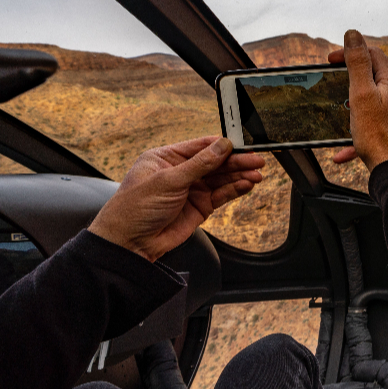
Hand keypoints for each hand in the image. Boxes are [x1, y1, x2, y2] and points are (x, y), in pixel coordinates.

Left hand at [88, 137, 265, 261]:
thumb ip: (200, 164)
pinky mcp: (200, 207)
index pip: (201, 146)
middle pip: (215, 162)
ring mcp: (191, 190)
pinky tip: (246, 185)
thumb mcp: (168, 180)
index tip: (242, 145)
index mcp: (166, 158)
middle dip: (237, 161)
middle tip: (257, 161)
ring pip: (221, 179)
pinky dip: (235, 190)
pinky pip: (221, 195)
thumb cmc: (135, 208)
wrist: (130, 243)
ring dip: (240, 176)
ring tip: (257, 175)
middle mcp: (180, 172)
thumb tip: (222, 145)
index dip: (223, 145)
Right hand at [327, 29, 387, 170]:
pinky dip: (358, 132)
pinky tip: (343, 149)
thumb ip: (357, 63)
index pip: (372, 53)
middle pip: (373, 76)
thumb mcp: (361, 94)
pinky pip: (375, 124)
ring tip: (339, 115)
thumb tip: (353, 34)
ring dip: (352, 108)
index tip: (330, 60)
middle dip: (350, 79)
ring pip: (372, 101)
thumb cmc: (378, 135)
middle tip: (333, 83)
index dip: (350, 52)